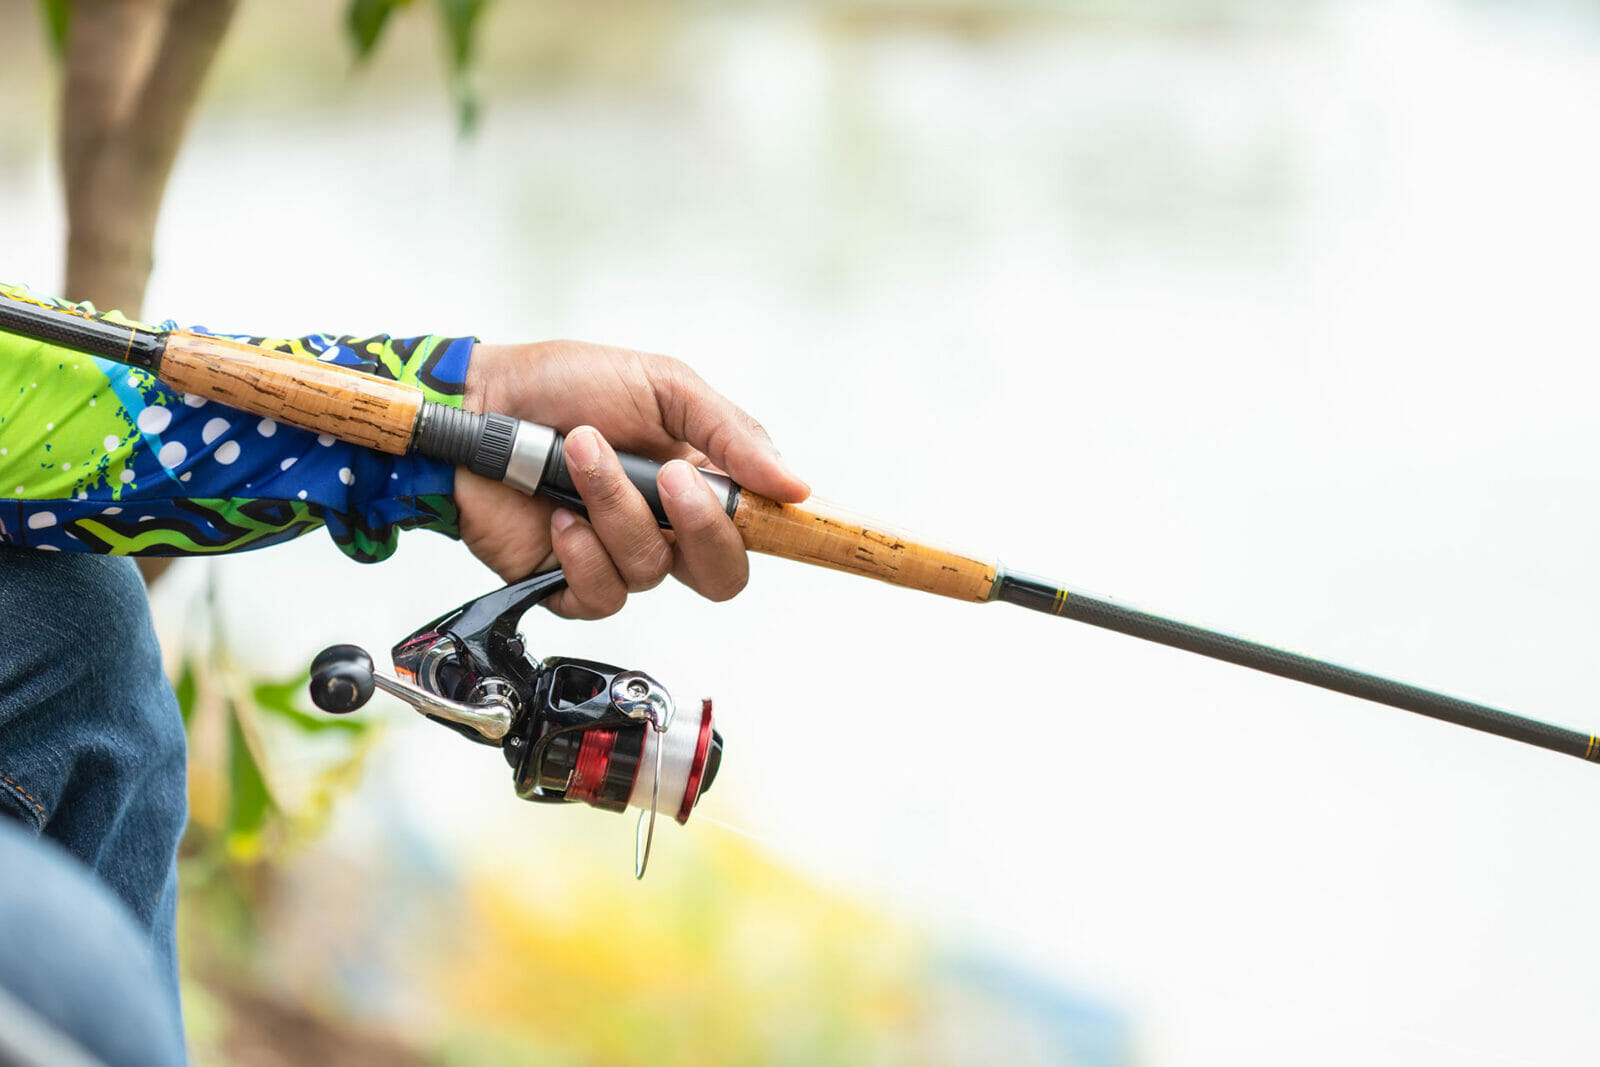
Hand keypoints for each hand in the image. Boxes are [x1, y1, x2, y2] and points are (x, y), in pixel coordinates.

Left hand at [456, 340, 809, 617]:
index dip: (775, 531)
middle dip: (703, 528)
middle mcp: (664, 526)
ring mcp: (617, 556)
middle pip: (721, 573)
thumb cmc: (563, 384)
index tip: (782, 510)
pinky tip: (557, 514)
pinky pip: (601, 593)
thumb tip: (795, 487)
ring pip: (651, 569)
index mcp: (697, 480)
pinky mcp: (569, 582)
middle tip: (669, 477)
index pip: (756, 530)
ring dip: (615, 507)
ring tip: (578, 453)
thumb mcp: (662, 384)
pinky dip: (580, 550)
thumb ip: (731, 434)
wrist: (478, 402)